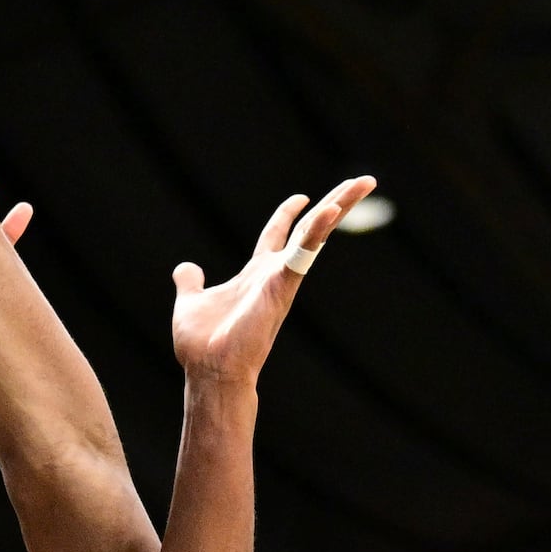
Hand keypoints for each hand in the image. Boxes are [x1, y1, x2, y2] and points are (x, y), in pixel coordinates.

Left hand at [171, 177, 376, 385]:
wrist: (209, 370)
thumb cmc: (203, 345)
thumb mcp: (191, 302)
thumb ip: (190, 283)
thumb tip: (184, 269)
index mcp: (256, 274)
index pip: (277, 235)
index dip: (287, 214)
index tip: (299, 197)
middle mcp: (275, 273)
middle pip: (310, 228)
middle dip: (336, 202)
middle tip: (364, 182)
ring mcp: (282, 278)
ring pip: (317, 233)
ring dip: (341, 205)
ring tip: (366, 182)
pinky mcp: (282, 285)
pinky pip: (304, 252)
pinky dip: (318, 229)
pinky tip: (332, 209)